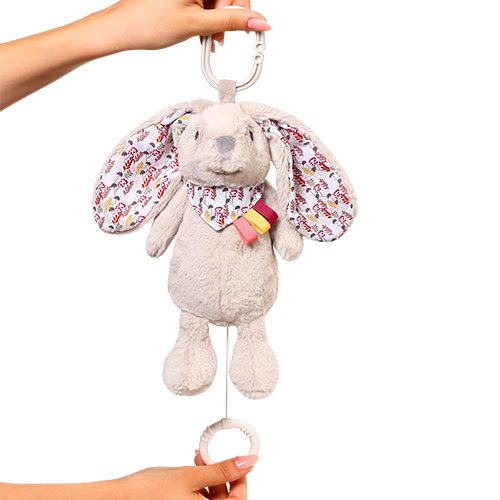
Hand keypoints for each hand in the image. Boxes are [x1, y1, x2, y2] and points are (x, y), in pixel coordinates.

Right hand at [0, 452, 257, 499]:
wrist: (115, 499)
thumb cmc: (147, 492)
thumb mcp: (190, 476)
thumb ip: (222, 470)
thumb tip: (250, 461)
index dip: (242, 478)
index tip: (238, 459)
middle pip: (225, 499)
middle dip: (220, 476)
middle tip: (206, 457)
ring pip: (211, 499)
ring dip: (208, 478)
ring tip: (195, 460)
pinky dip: (197, 485)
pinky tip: (187, 471)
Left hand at [101, 0, 270, 51]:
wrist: (122, 28)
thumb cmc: (149, 22)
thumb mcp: (197, 24)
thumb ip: (231, 21)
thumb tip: (260, 21)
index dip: (243, 8)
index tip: (247, 27)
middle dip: (227, 16)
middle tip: (218, 37)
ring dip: (216, 20)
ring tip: (207, 38)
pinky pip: (203, 0)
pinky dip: (206, 16)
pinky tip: (201, 31)